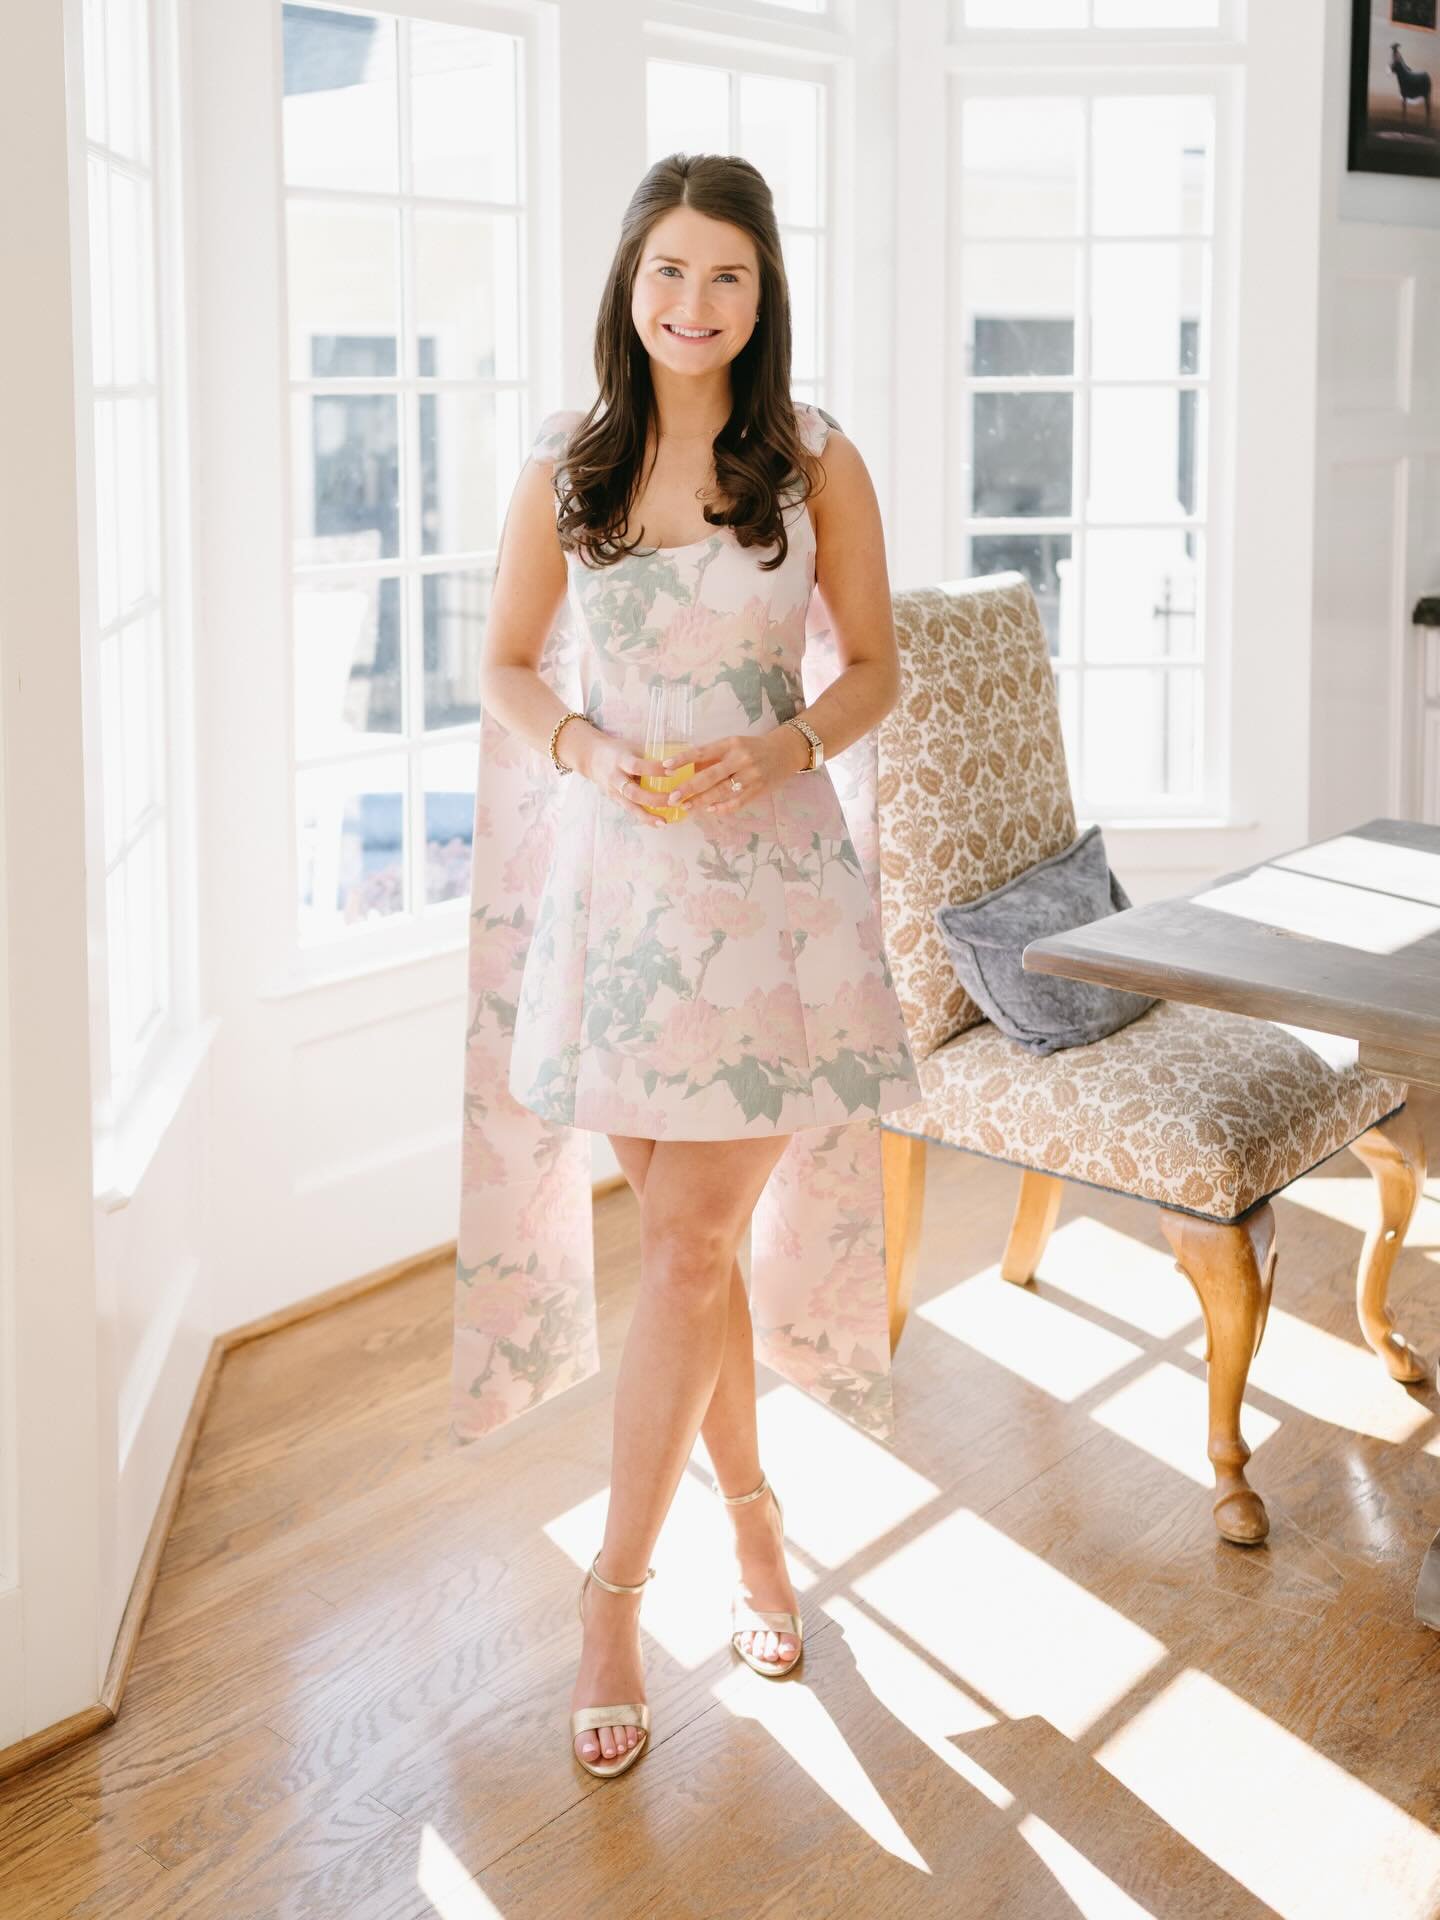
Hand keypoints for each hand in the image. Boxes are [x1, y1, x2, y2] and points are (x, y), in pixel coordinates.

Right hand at [564, 720, 673, 828]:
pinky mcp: (615, 800)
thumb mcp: (632, 747)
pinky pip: (630, 811)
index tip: (673, 772)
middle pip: (634, 792)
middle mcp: (615, 778)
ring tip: (664, 822)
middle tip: (675, 800)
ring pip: (630, 807)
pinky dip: (644, 818)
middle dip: (655, 799)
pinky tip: (658, 822)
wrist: (592, 759)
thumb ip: (651, 754)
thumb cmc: (619, 751)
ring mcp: (613, 792)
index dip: (654, 770)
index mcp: (620, 760)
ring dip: (648, 816)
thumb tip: (679, 758)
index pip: (637, 767)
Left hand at [667, 724, 810, 816]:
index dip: (683, 760)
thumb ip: (712, 756)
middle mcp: (741, 759)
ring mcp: (751, 776)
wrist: (786, 751)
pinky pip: (737, 802)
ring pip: (722, 792)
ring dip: (701, 801)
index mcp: (731, 744)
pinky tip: (709, 810)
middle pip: (710, 776)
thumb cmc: (753, 747)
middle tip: (672, 797)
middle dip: (689, 788)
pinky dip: (722, 808)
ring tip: (686, 807)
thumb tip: (684, 769)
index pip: (702, 751)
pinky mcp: (759, 790)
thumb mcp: (733, 744)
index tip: (665, 767)